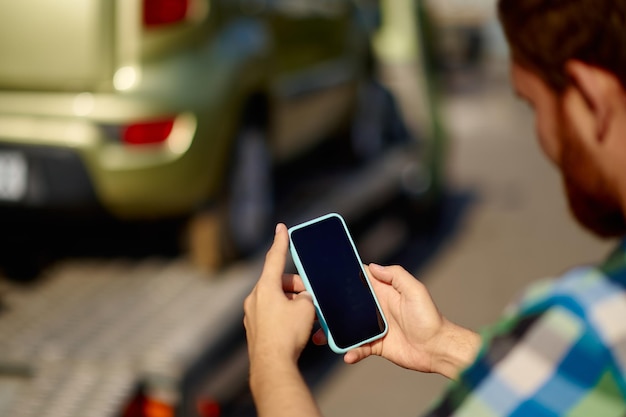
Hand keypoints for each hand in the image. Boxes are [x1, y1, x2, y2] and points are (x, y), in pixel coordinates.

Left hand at [244, 224, 315, 363]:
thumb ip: (305, 297)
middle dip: (297, 288)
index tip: (281, 227)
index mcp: (265, 287)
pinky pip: (272, 314)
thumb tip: (302, 299)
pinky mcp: (254, 329)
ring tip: (308, 318)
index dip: (281, 241)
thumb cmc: (288, 334)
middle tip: (312, 299)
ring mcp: (252, 314)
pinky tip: (297, 328)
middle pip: (279, 283)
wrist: (273, 365)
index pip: (275, 258)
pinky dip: (285, 315)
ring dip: (292, 303)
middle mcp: (255, 298)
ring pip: (276, 300)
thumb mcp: (306, 308)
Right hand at [313, 263, 479, 378]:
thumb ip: (395, 275)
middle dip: (329, 307)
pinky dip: (351, 352)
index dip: (341, 278)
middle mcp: (375, 308)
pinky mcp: (376, 346)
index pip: (358, 280)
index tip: (321, 278)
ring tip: (320, 337)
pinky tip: (347, 355)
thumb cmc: (429, 318)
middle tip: (312, 310)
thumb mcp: (415, 290)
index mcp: (382, 292)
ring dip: (333, 332)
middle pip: (346, 305)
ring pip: (347, 327)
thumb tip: (372, 266)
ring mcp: (374, 327)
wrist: (438, 349)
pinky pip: (358, 348)